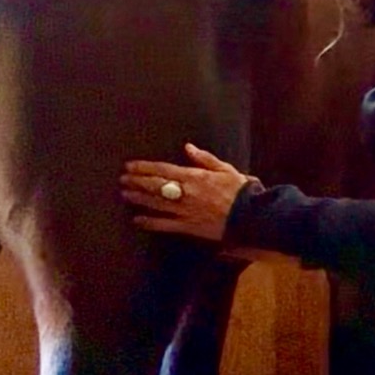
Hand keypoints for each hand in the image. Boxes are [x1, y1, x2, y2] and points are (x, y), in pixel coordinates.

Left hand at [120, 143, 250, 240]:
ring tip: (125, 194)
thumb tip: (188, 148)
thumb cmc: (241, 191)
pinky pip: (165, 224)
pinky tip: (138, 220)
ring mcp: (185, 211)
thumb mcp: (225, 169)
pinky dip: (150, 222)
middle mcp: (186, 193)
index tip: (130, 166)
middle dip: (137, 181)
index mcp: (194, 177)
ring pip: (156, 203)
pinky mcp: (188, 227)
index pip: (163, 170)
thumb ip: (204, 159)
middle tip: (123, 179)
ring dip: (139, 198)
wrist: (251, 216)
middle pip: (155, 186)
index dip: (144, 167)